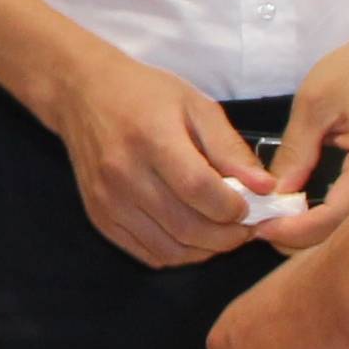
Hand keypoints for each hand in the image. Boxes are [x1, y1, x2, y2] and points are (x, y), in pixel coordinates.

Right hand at [46, 48, 278, 268]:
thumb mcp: (195, 105)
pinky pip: (149, 254)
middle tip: (246, 226)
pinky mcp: (100, 218)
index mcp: (151, 138)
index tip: (251, 204)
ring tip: (223, 232)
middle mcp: (124, 174)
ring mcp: (108, 201)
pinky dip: (180, 254)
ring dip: (206, 250)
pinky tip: (193, 235)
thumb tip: (265, 188)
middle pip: (187, 227)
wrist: (83, 95)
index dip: (234, 206)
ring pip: (170, 249)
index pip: (199, 189)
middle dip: (228, 236)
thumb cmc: (145, 94)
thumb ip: (230, 148)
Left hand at [252, 8, 348, 253]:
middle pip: (344, 235)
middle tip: (261, 227)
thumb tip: (273, 194)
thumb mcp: (317, 101)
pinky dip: (330, 217)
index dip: (293, 230)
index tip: (259, 227)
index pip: (333, 220)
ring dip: (314, 232)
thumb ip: (296, 150)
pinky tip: (303, 208)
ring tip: (276, 220)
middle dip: (300, 239)